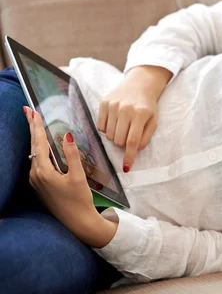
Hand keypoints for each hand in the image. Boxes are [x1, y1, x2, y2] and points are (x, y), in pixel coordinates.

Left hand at [24, 106, 117, 245]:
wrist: (77, 223)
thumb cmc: (79, 201)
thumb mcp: (78, 176)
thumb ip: (72, 155)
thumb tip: (67, 135)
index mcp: (43, 172)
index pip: (39, 142)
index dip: (36, 125)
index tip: (32, 111)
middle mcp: (35, 176)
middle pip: (33, 146)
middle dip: (32, 128)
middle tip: (28, 111)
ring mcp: (36, 181)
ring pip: (34, 154)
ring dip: (35, 139)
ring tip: (35, 124)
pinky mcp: (40, 186)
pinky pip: (37, 163)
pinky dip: (39, 150)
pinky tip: (43, 146)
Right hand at [96, 66, 168, 171]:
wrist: (139, 84)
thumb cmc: (148, 106)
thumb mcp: (153, 121)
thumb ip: (145, 137)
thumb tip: (134, 151)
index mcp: (140, 114)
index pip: (132, 141)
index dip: (129, 156)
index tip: (126, 168)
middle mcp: (125, 109)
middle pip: (119, 140)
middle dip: (124, 144)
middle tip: (129, 134)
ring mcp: (113, 105)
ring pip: (109, 135)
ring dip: (116, 136)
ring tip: (123, 126)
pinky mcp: (104, 103)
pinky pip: (100, 127)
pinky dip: (107, 129)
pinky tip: (115, 121)